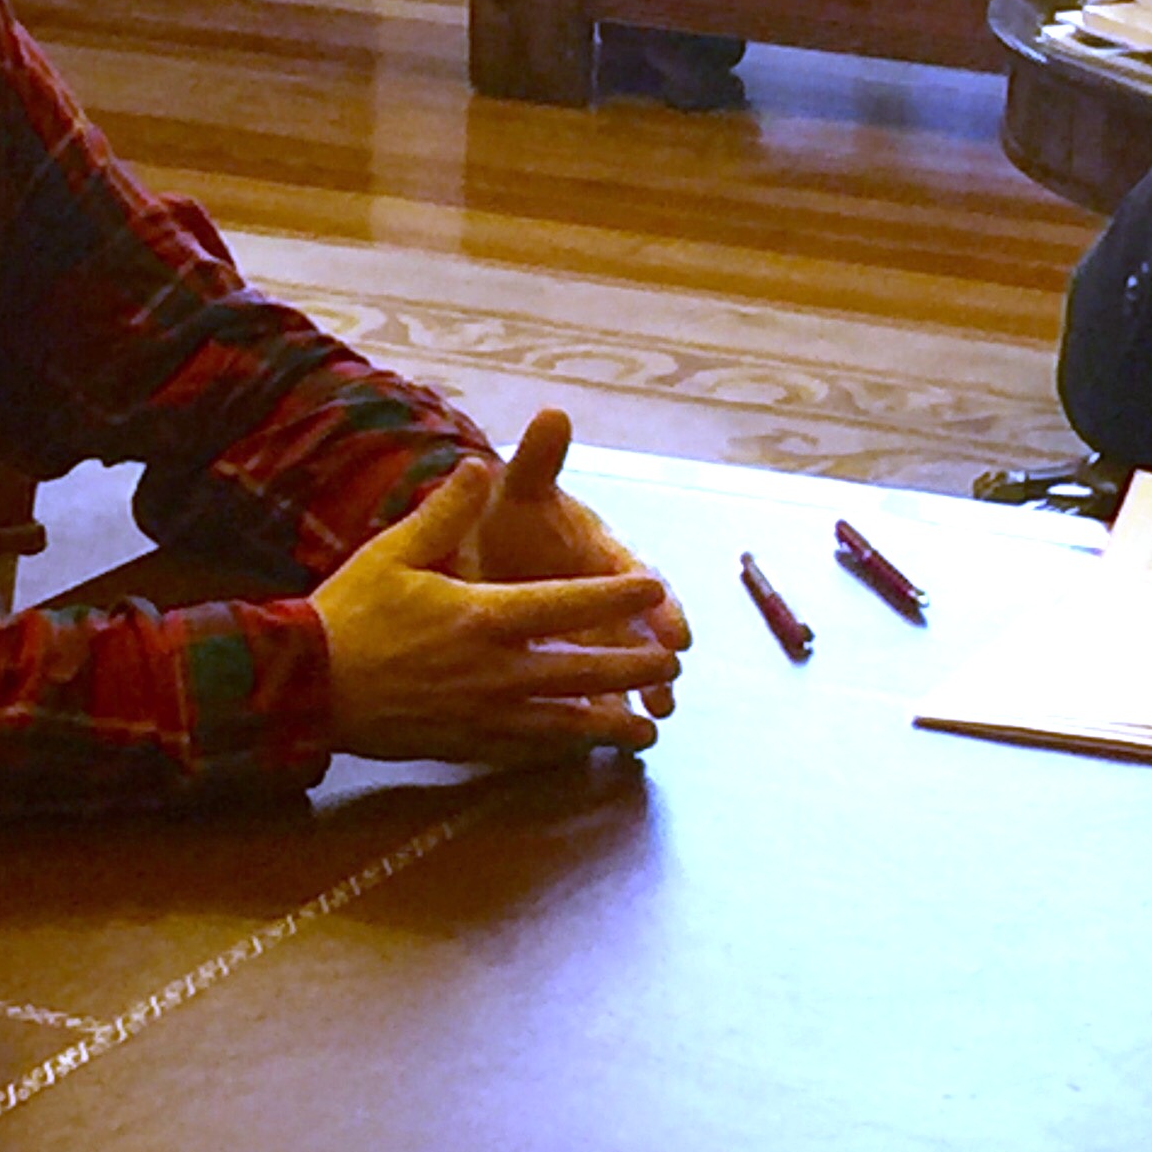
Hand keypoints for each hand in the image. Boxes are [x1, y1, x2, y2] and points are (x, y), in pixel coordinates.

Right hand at [315, 459, 683, 764]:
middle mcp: (494, 670)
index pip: (566, 602)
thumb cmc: (352, 612)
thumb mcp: (396, 550)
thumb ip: (446, 511)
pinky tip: (586, 749)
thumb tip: (480, 465)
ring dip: (611, 724)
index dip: (616, 597)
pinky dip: (565, 749)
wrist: (306, 686)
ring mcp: (483, 714)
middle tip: (671, 664)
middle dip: (632, 668)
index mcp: (482, 616)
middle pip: (582, 670)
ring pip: (565, 722)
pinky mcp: (467, 744)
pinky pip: (530, 751)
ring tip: (649, 727)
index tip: (654, 590)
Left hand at [455, 410, 692, 718]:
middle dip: (654, 657)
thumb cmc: (508, 516)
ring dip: (637, 691)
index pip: (637, 578)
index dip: (659, 605)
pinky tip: (608, 738)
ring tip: (650, 720)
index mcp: (600, 553)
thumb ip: (540, 459)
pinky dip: (597, 712)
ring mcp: (588, 631)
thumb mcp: (521, 488)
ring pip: (619, 664)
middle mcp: (604, 596)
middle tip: (670, 683)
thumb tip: (552, 413)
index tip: (676, 629)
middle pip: (638, 630)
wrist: (476, 546)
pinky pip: (586, 690)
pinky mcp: (565, 659)